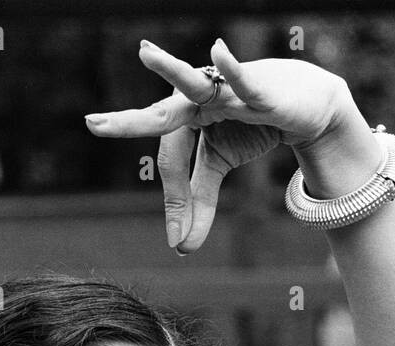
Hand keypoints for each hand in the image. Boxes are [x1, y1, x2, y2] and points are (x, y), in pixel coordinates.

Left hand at [85, 38, 375, 253]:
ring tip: (146, 53)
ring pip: (192, 84)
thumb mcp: (218, 167)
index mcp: (182, 121)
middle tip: (93, 124)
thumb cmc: (251, 127)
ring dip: (169, 68)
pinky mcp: (254, 84)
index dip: (176, 204)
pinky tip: (219, 49)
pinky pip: (240, 76)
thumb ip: (198, 203)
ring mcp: (223, 89)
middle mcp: (195, 101)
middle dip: (129, 122)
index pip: (173, 165)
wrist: (301, 104)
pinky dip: (230, 65)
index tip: (179, 242)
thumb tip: (181, 247)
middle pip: (164, 121)